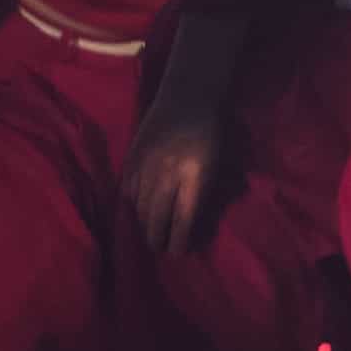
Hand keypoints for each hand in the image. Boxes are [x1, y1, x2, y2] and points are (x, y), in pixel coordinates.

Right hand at [124, 110, 228, 253]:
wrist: (189, 98)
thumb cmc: (214, 133)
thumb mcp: (223, 165)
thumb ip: (210, 194)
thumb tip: (199, 223)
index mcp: (195, 177)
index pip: (183, 219)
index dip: (178, 240)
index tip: (179, 253)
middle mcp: (167, 175)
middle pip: (156, 217)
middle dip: (157, 238)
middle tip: (160, 249)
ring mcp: (146, 166)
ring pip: (139, 206)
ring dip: (143, 224)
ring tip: (149, 235)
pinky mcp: (132, 158)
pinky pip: (128, 190)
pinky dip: (132, 204)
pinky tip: (138, 211)